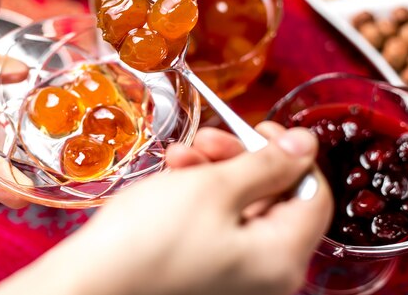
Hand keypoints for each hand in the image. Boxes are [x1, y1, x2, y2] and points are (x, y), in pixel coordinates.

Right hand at [0, 123, 332, 294]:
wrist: (93, 281)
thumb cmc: (150, 238)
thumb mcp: (214, 187)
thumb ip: (269, 165)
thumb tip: (307, 143)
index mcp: (281, 257)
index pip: (314, 195)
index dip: (292, 154)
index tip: (260, 127)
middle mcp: (265, 272)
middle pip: (274, 199)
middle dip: (239, 159)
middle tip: (207, 138)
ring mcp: (233, 274)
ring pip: (240, 207)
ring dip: (212, 171)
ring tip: (179, 155)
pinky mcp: (205, 270)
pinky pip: (216, 224)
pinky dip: (198, 194)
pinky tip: (172, 175)